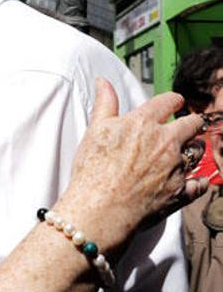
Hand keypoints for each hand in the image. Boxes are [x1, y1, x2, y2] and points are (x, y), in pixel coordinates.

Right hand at [55, 79, 207, 251]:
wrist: (99, 209)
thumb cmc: (92, 170)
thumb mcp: (94, 131)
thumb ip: (104, 103)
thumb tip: (103, 82)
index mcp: (143, 123)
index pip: (169, 101)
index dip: (172, 100)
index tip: (173, 103)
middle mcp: (165, 142)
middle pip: (193, 124)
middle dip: (191, 123)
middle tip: (183, 127)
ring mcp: (176, 167)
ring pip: (198, 152)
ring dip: (193, 150)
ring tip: (181, 154)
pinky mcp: (180, 191)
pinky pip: (199, 184)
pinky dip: (197, 182)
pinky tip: (192, 181)